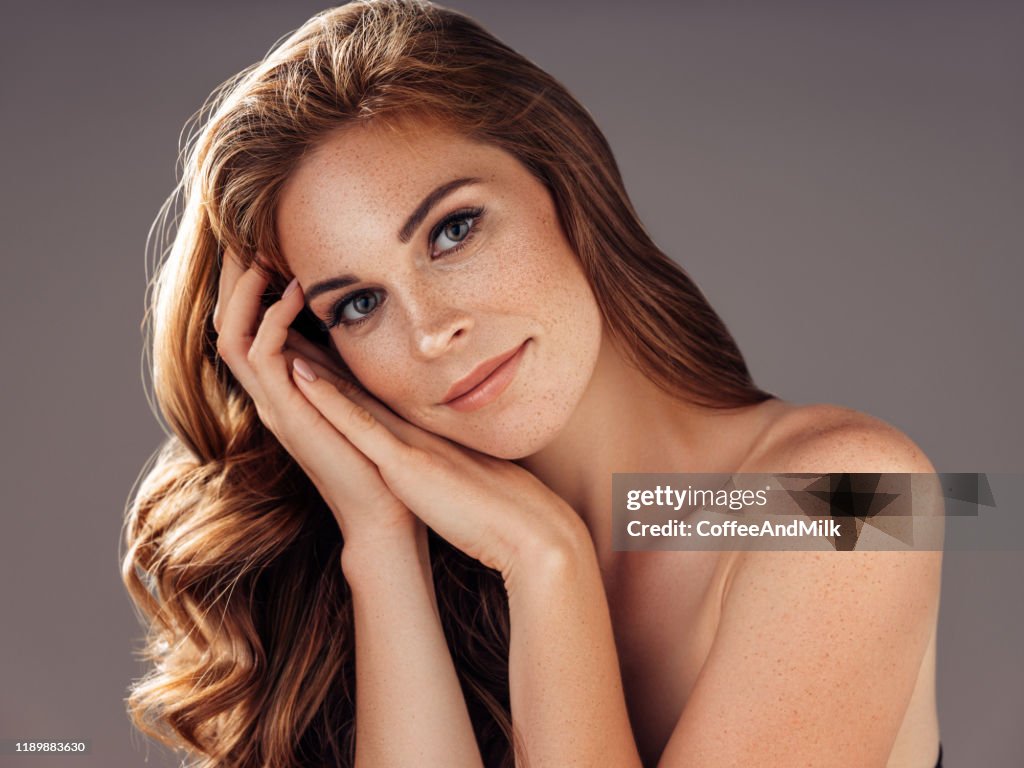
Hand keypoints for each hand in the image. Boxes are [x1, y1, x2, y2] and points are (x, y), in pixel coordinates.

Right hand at [212, 249, 419, 545]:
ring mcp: (273, 404)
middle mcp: (270, 393)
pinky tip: (299, 291)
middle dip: (236, 275)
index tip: (272, 240)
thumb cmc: (381, 456)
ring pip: (230, 333)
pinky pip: (260, 354)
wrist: (386, 514)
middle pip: (227, 322)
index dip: (251, 283)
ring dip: (244, 289)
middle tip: (250, 231)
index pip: (247, 324)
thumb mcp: (359, 396)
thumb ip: (348, 365)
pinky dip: (273, 317)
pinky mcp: (288, 414)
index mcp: (284, 387)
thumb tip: (359, 325)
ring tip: (266, 251)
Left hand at [287, 345, 590, 579]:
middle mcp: (412, 432)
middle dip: (317, 356)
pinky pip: (358, 425)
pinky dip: (328, 399)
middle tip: (281, 322)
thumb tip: (438, 468)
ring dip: (312, 364)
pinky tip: (300, 375)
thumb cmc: (502, 514)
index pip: (375, 399)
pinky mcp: (405, 463)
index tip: (311, 347)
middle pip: (355, 387)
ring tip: (276, 332)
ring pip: (349, 395)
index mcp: (423, 438)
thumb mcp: (465, 481)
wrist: (528, 533)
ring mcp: (408, 443)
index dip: (341, 372)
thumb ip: (446, 467)